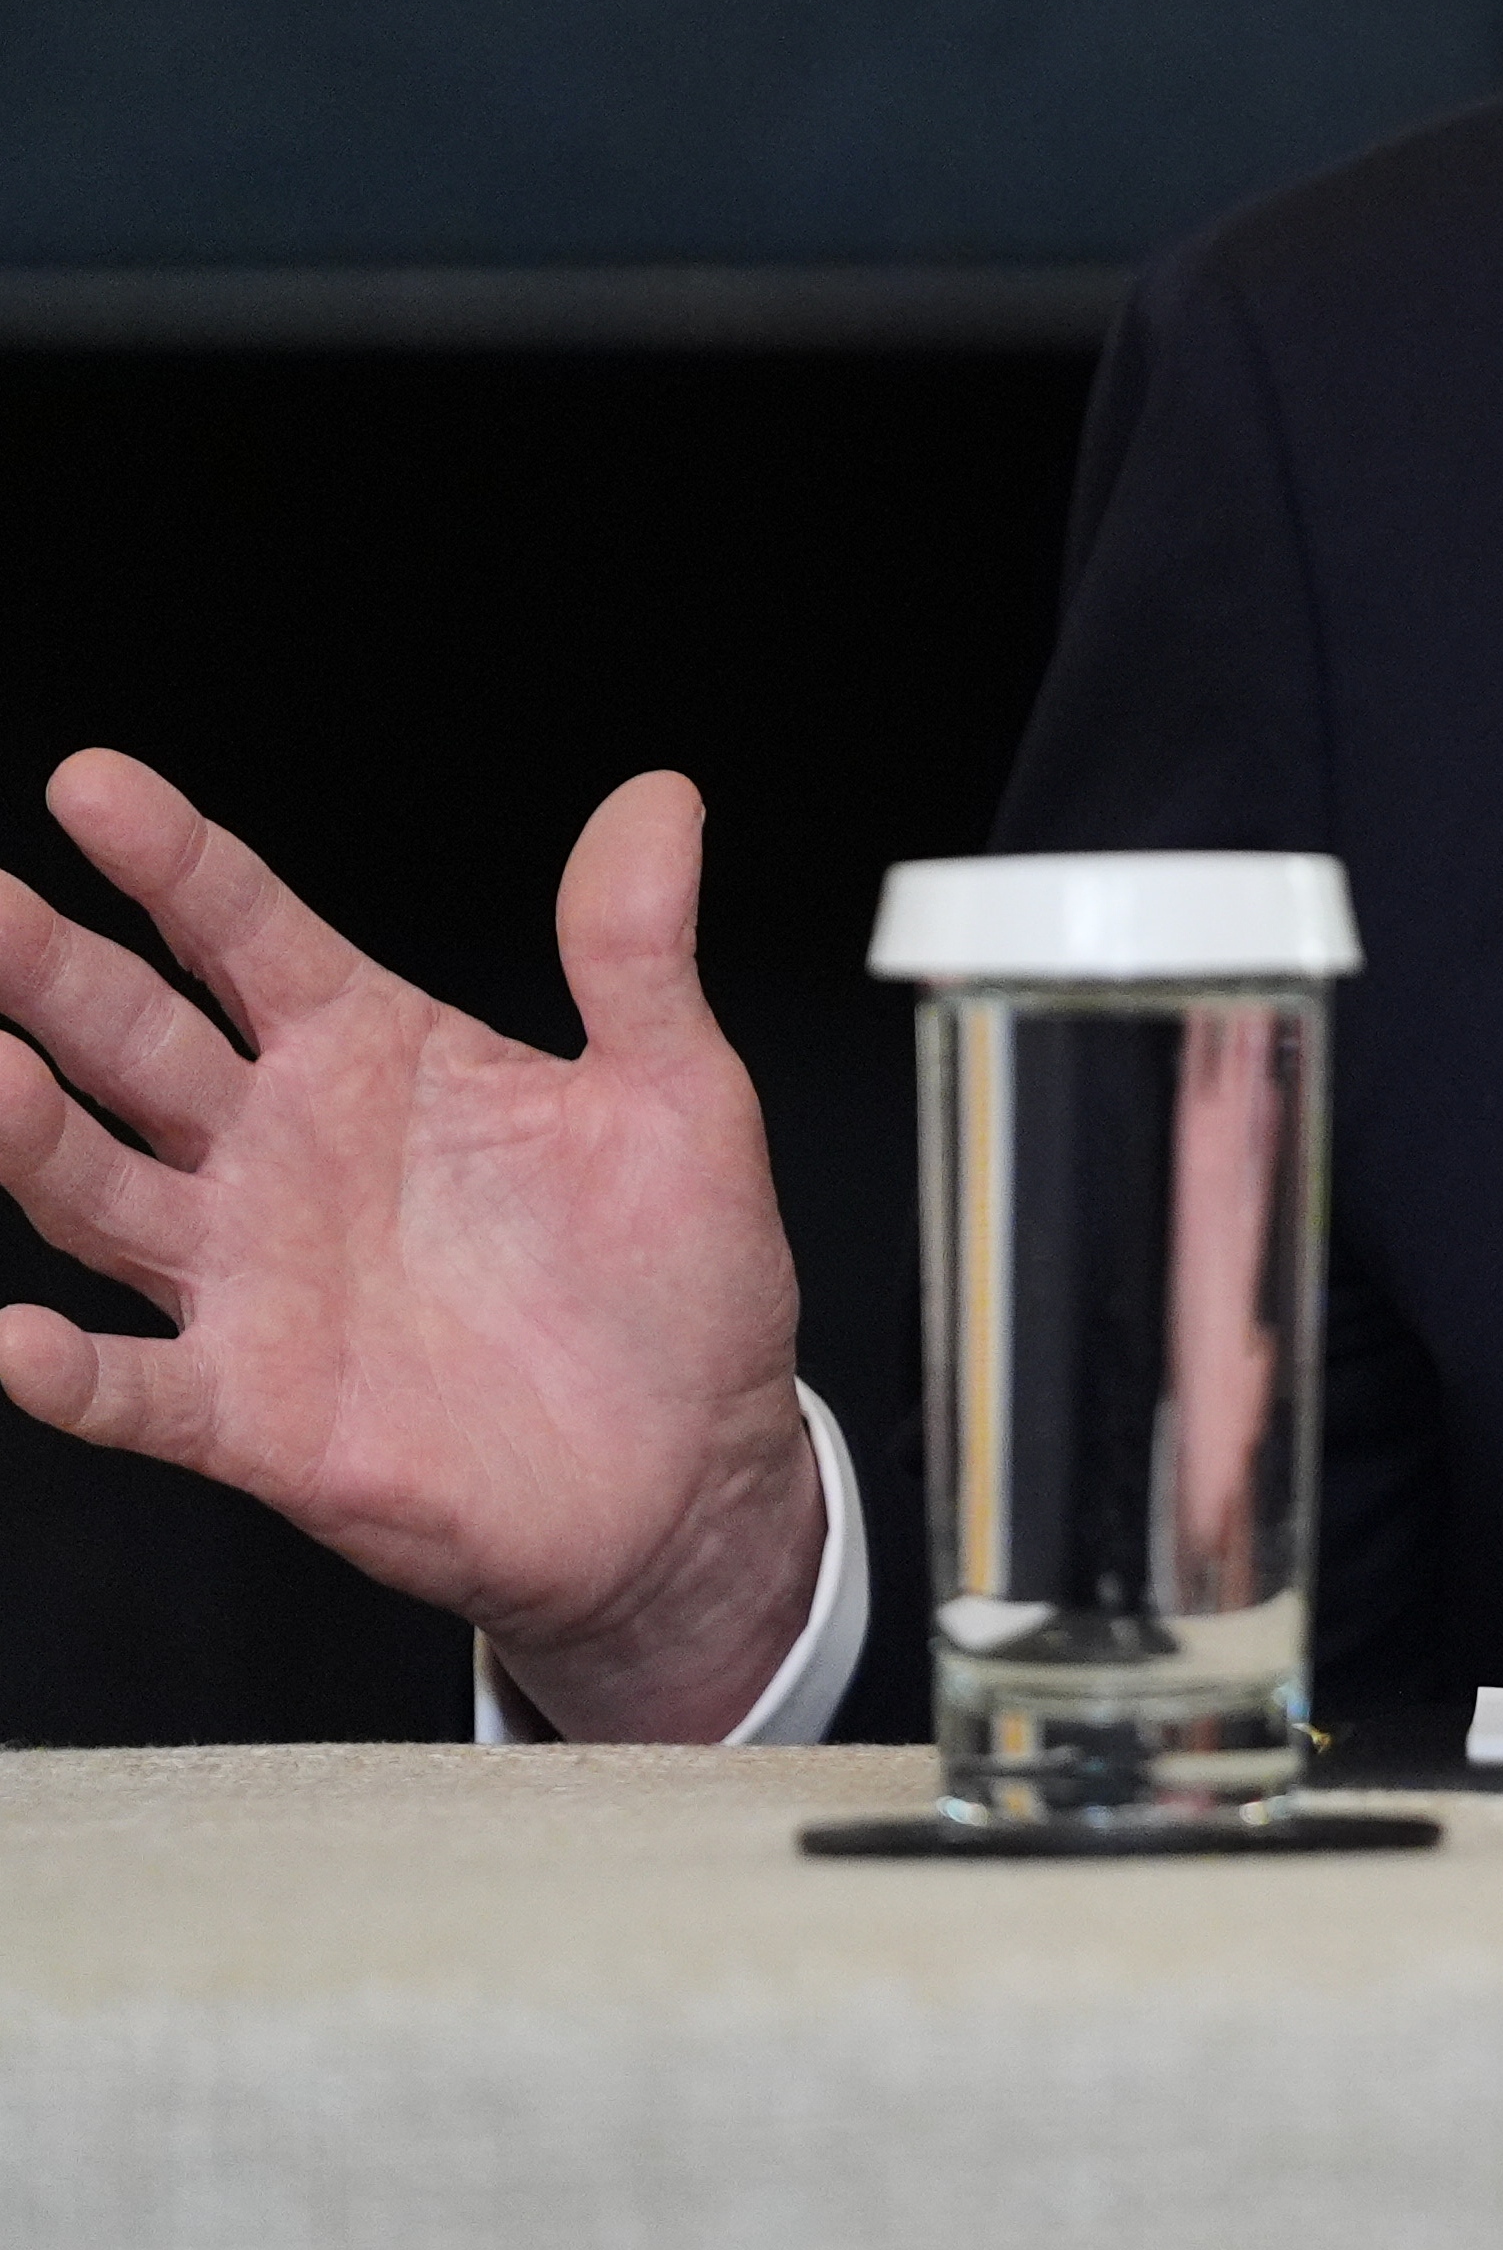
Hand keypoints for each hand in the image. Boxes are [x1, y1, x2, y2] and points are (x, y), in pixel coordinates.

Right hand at [0, 751, 821, 1737]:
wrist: (689, 1467)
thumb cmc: (673, 1278)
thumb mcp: (678, 1093)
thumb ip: (636, 950)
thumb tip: (660, 798)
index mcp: (374, 1054)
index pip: (245, 932)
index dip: (172, 859)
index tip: (91, 783)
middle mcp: (283, 1153)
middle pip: (134, 1040)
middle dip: (47, 970)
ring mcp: (254, 1280)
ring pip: (100, 1191)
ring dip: (30, 1136)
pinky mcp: (257, 1414)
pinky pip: (139, 1388)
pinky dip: (70, 1372)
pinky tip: (15, 1341)